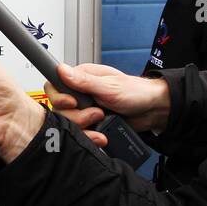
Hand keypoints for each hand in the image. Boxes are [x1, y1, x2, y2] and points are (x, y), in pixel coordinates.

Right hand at [46, 65, 170, 146]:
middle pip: (60, 110)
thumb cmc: (136, 92)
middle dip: (77, 116)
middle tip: (96, 112)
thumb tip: (61, 69)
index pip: (54, 86)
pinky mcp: (91, 124)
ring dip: (86, 127)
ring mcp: (85, 110)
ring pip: (69, 124)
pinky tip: (101, 134)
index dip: (59, 97)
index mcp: (81, 78)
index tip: (72, 103)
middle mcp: (80, 94)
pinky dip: (91, 136)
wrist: (152, 111)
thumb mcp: (109, 86)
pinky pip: (81, 134)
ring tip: (102, 121)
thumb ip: (84, 81)